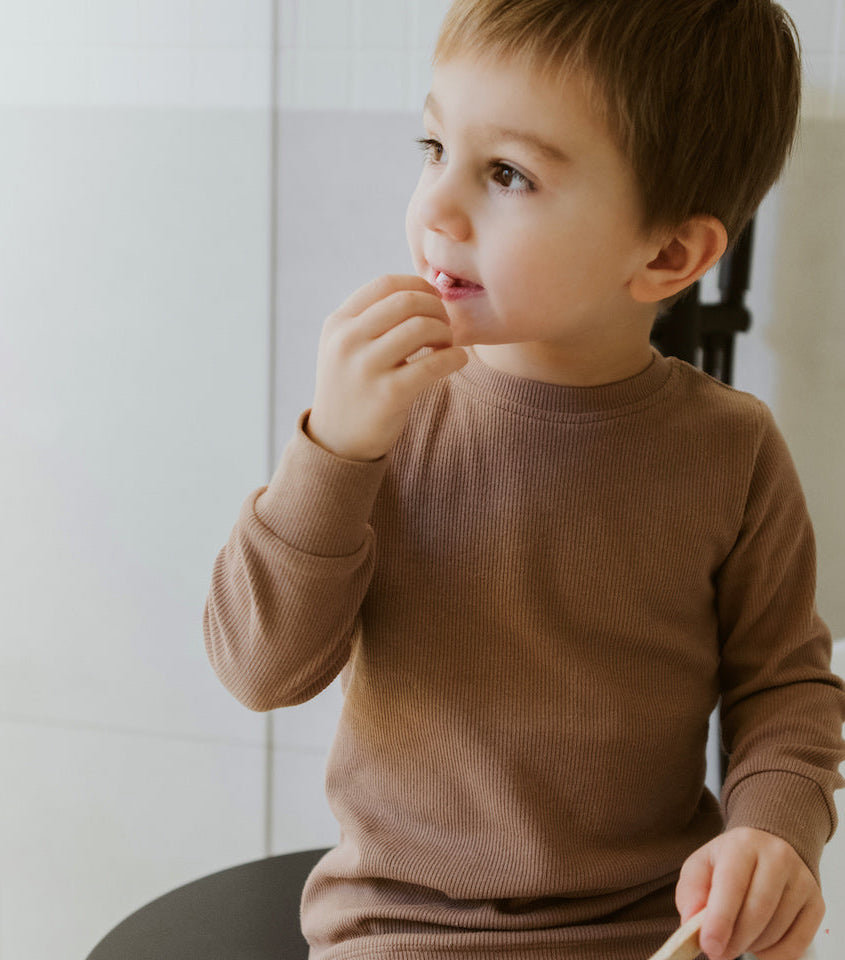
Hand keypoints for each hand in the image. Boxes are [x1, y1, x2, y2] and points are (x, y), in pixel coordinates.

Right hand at [306, 274, 467, 460]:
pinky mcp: (388, 394)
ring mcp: (366, 368)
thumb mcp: (344, 346)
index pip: (386, 284)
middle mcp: (347, 341)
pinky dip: (454, 357)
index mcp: (338, 324)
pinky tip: (456, 360)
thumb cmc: (352, 386)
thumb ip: (371, 318)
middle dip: (436, 308)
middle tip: (444, 324)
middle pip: (407, 301)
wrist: (337, 441)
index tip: (433, 298)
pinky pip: (433, 364)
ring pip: (422, 327)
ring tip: (446, 345)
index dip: (418, 285)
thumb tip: (424, 291)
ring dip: (445, 332)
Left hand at [675, 827, 824, 959]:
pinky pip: (797, 943)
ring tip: (737, 940)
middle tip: (718, 953)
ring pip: (776, 930)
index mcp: (743, 844)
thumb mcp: (702, 865)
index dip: (719, 920)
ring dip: (752, 946)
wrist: (770, 846)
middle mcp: (777, 858)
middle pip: (757, 911)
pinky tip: (759, 945)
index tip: (708, 946)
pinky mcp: (816, 903)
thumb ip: (691, 892)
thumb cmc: (730, 861)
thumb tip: (692, 922)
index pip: (732, 884)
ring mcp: (801, 881)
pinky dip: (775, 954)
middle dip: (734, 940)